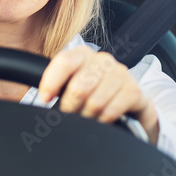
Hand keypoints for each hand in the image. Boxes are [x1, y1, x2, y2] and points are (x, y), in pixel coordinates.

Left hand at [38, 46, 158, 142]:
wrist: (129, 108)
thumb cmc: (95, 97)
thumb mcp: (73, 88)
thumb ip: (57, 88)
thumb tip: (42, 99)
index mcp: (83, 55)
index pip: (64, 62)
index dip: (51, 82)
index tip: (45, 99)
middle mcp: (103, 60)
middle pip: (78, 87)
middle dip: (71, 107)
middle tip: (72, 114)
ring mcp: (121, 74)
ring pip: (95, 102)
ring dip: (88, 116)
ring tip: (89, 117)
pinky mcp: (134, 90)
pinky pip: (111, 111)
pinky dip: (103, 120)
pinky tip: (103, 119)